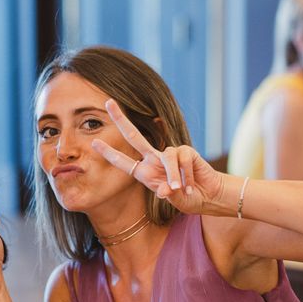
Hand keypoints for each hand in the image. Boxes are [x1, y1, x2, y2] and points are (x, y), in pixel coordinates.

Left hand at [91, 99, 223, 214]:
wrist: (208, 196)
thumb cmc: (187, 198)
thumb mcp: (173, 199)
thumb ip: (167, 194)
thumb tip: (165, 190)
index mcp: (145, 172)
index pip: (123, 161)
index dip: (109, 153)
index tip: (94, 143)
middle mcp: (154, 160)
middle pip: (134, 136)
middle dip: (121, 119)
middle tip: (108, 102)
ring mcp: (170, 154)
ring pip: (166, 156)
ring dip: (174, 176)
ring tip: (181, 190)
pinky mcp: (186, 151)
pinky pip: (182, 160)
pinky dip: (186, 175)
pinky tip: (191, 185)